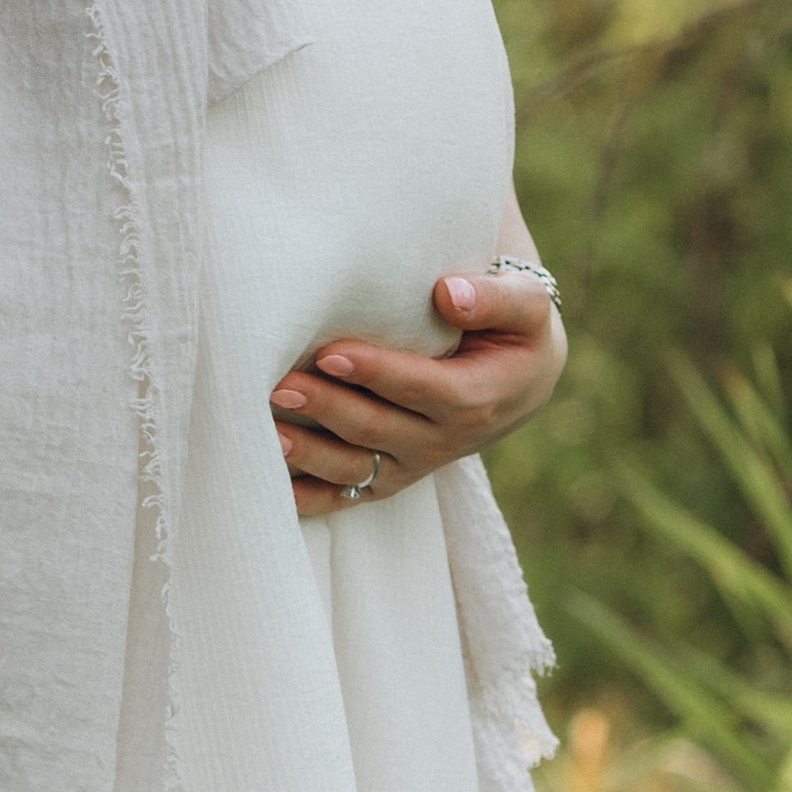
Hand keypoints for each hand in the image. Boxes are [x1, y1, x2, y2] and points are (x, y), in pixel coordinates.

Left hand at [269, 264, 566, 518]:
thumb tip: (448, 294)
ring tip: (266, 432)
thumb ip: (496, 298)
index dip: (378, 374)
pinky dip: (307, 497)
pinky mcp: (390, 477)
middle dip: (328, 410)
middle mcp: (444, 441)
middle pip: (380, 431)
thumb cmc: (514, 330)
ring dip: (309, 457)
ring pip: (357, 470)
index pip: (424, 390)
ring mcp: (414, 464)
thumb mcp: (526, 306)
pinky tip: (268, 485)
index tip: (331, 352)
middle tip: (279, 385)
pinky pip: (345, 497)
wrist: (519, 378)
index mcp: (478, 399)